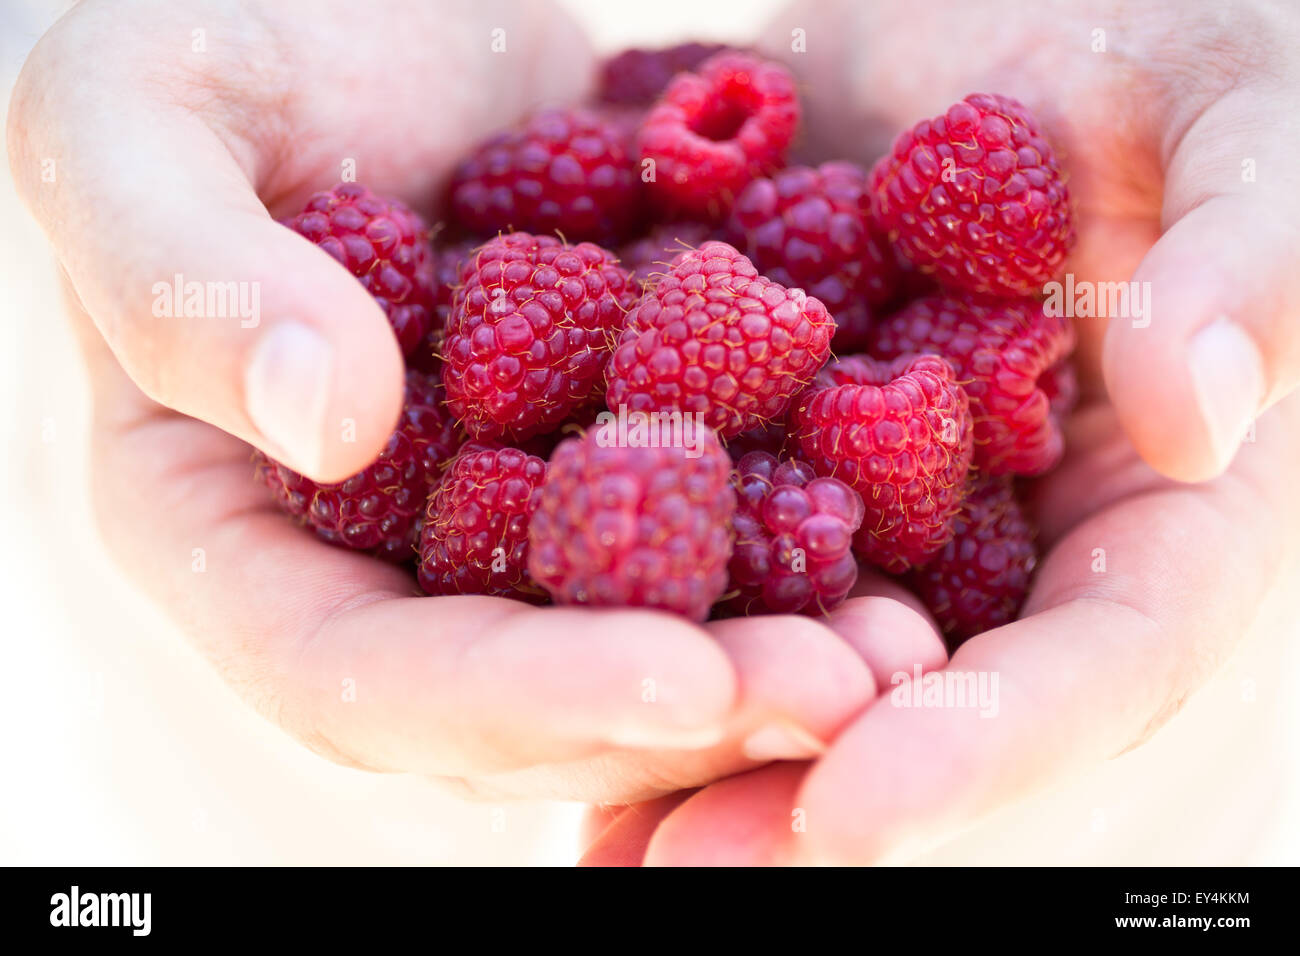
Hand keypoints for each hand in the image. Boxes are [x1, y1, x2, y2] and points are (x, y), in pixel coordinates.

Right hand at [7, 0, 886, 802]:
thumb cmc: (213, 32)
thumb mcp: (137, 113)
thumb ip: (184, 270)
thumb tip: (328, 420)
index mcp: (227, 521)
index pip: (350, 672)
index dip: (512, 695)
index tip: (683, 679)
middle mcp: (367, 555)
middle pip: (515, 696)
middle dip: (678, 709)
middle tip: (846, 692)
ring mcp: (491, 511)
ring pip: (623, 637)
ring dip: (768, 662)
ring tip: (907, 651)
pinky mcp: (598, 449)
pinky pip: (701, 525)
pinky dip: (802, 547)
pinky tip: (917, 550)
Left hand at [580, 0, 1299, 862]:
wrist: (994, 3)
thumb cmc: (1170, 46)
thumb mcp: (1246, 122)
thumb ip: (1248, 257)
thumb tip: (1193, 411)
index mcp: (1150, 510)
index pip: (1094, 664)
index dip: (983, 747)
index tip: (852, 811)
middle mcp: (1007, 536)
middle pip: (917, 700)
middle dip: (795, 787)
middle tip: (669, 870)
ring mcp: (881, 494)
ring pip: (793, 643)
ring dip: (685, 740)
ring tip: (584, 836)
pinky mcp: (769, 429)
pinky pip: (698, 527)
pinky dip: (622, 598)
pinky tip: (523, 669)